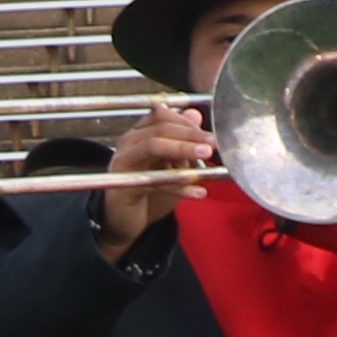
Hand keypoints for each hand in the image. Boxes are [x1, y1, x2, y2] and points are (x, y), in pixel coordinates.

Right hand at [97, 102, 214, 255]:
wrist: (125, 222)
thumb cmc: (149, 191)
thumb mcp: (172, 164)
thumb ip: (182, 140)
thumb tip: (195, 114)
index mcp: (139, 134)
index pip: (162, 117)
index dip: (188, 123)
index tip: (212, 134)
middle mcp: (128, 144)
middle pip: (160, 129)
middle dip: (190, 134)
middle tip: (213, 143)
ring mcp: (123, 163)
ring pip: (153, 146)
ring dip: (183, 149)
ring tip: (206, 156)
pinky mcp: (123, 185)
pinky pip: (154, 180)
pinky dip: (179, 186)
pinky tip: (199, 192)